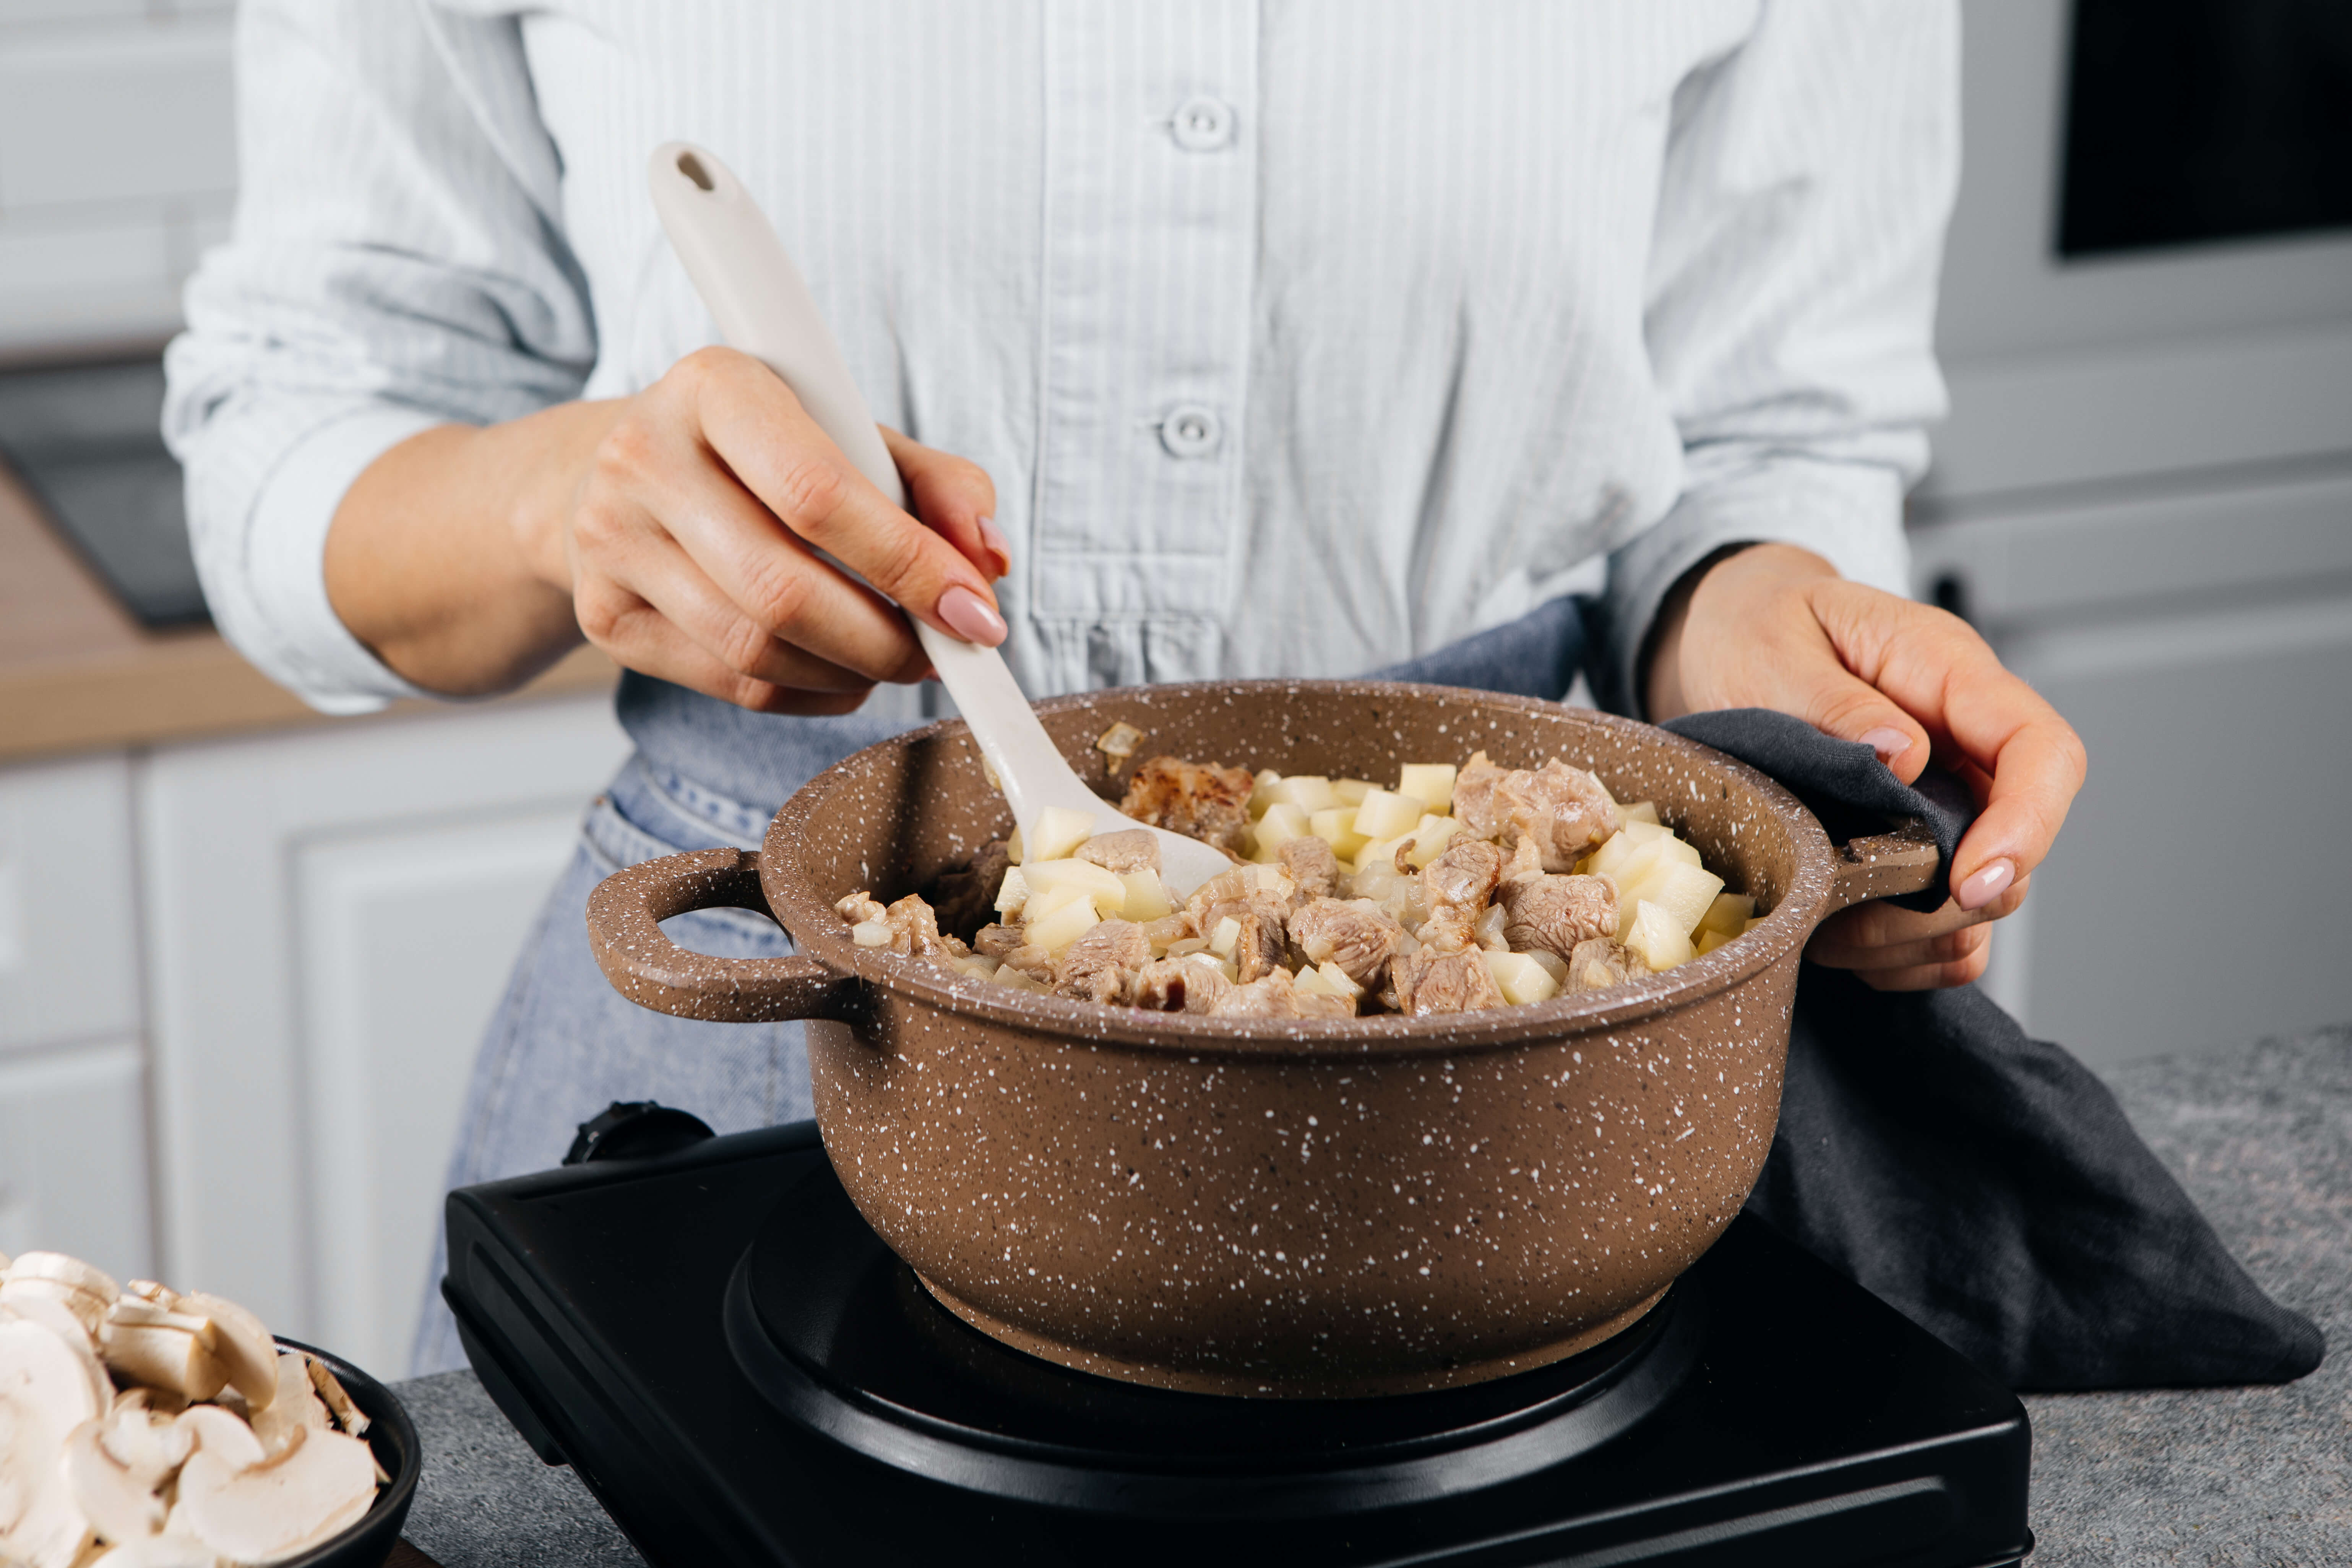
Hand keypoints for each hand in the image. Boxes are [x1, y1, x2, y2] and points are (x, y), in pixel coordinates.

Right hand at [524, 347, 1008, 712]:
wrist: (627, 473)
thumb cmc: (766, 453)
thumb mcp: (857, 438)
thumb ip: (940, 486)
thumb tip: (988, 561)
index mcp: (715, 386)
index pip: (820, 494)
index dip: (910, 566)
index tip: (977, 613)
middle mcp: (644, 456)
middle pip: (783, 589)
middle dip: (888, 639)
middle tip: (945, 652)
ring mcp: (611, 540)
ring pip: (757, 649)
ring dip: (854, 673)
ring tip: (898, 658)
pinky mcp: (604, 615)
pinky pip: (733, 685)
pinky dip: (812, 693)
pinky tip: (842, 672)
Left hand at [1644, 543, 2086, 990]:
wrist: (1731, 631)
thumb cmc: (1756, 627)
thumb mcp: (1772, 648)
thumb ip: (1835, 702)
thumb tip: (1901, 753)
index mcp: (1947, 672)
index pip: (2041, 753)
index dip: (2026, 827)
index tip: (1969, 883)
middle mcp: (1962, 740)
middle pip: (2016, 842)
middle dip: (1950, 904)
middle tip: (1853, 924)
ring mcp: (1944, 795)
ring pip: (1981, 897)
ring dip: (1917, 937)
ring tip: (1829, 934)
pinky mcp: (1913, 840)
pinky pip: (1940, 922)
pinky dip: (1901, 951)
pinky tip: (1838, 942)